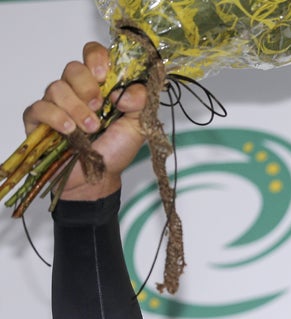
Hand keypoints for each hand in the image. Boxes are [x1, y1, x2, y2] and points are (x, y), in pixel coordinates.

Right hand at [22, 42, 146, 199]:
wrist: (97, 179)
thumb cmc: (115, 150)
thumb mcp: (138, 127)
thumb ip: (140, 103)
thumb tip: (127, 91)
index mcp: (100, 86)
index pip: (93, 55)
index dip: (97, 58)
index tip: (105, 75)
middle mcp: (76, 90)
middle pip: (73, 68)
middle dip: (88, 87)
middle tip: (99, 107)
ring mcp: (56, 103)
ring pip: (57, 87)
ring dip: (77, 108)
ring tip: (90, 129)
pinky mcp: (38, 119)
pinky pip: (40, 107)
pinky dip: (56, 117)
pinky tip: (69, 130)